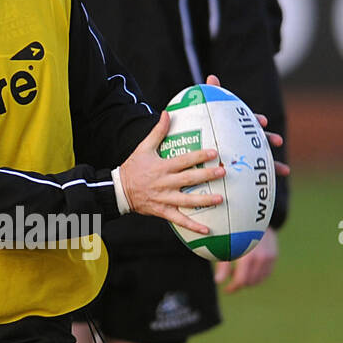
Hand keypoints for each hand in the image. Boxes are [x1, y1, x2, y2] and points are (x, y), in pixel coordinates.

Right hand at [118, 112, 224, 234]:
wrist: (119, 191)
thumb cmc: (133, 167)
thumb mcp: (144, 148)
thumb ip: (157, 132)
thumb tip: (167, 113)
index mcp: (162, 167)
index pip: (183, 161)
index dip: (199, 156)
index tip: (214, 153)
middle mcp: (165, 183)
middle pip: (188, 180)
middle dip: (206, 176)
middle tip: (223, 173)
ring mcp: (164, 199)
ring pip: (187, 201)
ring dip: (204, 200)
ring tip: (220, 199)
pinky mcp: (163, 211)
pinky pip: (179, 220)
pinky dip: (192, 225)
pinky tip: (206, 229)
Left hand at [204, 75, 290, 178]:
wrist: (194, 165)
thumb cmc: (198, 139)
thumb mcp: (198, 120)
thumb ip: (207, 100)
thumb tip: (212, 78)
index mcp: (234, 131)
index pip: (247, 123)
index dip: (255, 120)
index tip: (261, 121)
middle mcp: (241, 144)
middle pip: (259, 141)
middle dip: (270, 141)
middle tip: (277, 141)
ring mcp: (243, 160)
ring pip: (261, 163)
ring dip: (274, 166)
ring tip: (285, 170)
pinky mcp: (240, 177)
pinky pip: (251, 183)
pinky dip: (259, 188)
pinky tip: (266, 194)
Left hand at [215, 226, 278, 292]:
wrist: (254, 216)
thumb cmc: (235, 230)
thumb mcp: (226, 246)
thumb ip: (223, 265)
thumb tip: (218, 281)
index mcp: (247, 257)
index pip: (241, 280)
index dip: (233, 287)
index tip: (226, 289)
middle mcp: (260, 258)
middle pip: (250, 282)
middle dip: (240, 284)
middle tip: (232, 279)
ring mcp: (269, 257)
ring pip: (258, 279)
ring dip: (249, 280)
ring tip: (240, 272)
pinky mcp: (274, 256)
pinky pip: (266, 273)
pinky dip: (257, 275)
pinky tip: (250, 269)